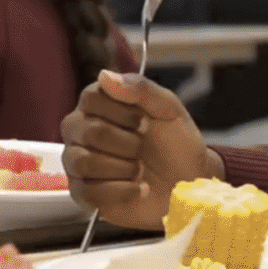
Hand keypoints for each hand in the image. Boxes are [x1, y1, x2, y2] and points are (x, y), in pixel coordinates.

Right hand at [61, 70, 222, 229]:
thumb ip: (141, 89)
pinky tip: (140, 189)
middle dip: (126, 143)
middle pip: (86, 131)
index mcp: (100, 105)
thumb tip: (105, 75)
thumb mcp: (169, 109)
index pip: (90, 98)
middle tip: (144, 148)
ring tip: (141, 170)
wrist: (189, 182)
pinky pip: (87, 192)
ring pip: (83, 162)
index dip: (122, 113)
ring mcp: (78, 162)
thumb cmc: (177, 143)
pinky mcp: (83, 193)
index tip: (146, 124)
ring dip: (123, 167)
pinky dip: (121, 191)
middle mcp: (81, 131)